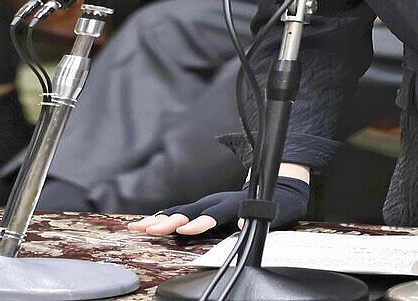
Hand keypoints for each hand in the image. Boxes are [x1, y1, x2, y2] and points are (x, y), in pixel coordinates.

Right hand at [129, 177, 309, 235]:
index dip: (201, 222)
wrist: (279, 188)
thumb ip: (257, 216)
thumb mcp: (275, 210)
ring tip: (138, 227)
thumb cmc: (276, 203)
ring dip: (160, 220)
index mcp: (234, 203)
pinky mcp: (204, 207)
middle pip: (191, 211)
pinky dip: (163, 218)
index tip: (186, 230)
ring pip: (182, 211)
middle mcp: (218, 201)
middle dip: (169, 222)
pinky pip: (182, 212)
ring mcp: (209, 203)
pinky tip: (146, 225)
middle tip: (148, 229)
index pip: (215, 213)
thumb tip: (243, 224)